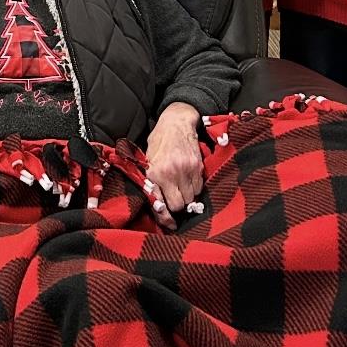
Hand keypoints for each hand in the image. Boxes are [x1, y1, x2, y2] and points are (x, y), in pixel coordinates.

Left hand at [144, 102, 203, 226]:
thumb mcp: (148, 159)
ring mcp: (186, 170)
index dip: (166, 217)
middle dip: (177, 205)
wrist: (176, 122)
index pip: (161, 204)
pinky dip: (195, 188)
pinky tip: (189, 180)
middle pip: (179, 205)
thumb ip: (151, 180)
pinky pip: (199, 188)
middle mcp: (170, 173)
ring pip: (191, 198)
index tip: (171, 224)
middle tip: (175, 199)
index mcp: (154, 173)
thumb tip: (156, 204)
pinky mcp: (198, 167)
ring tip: (182, 188)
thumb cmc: (159, 141)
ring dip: (187, 197)